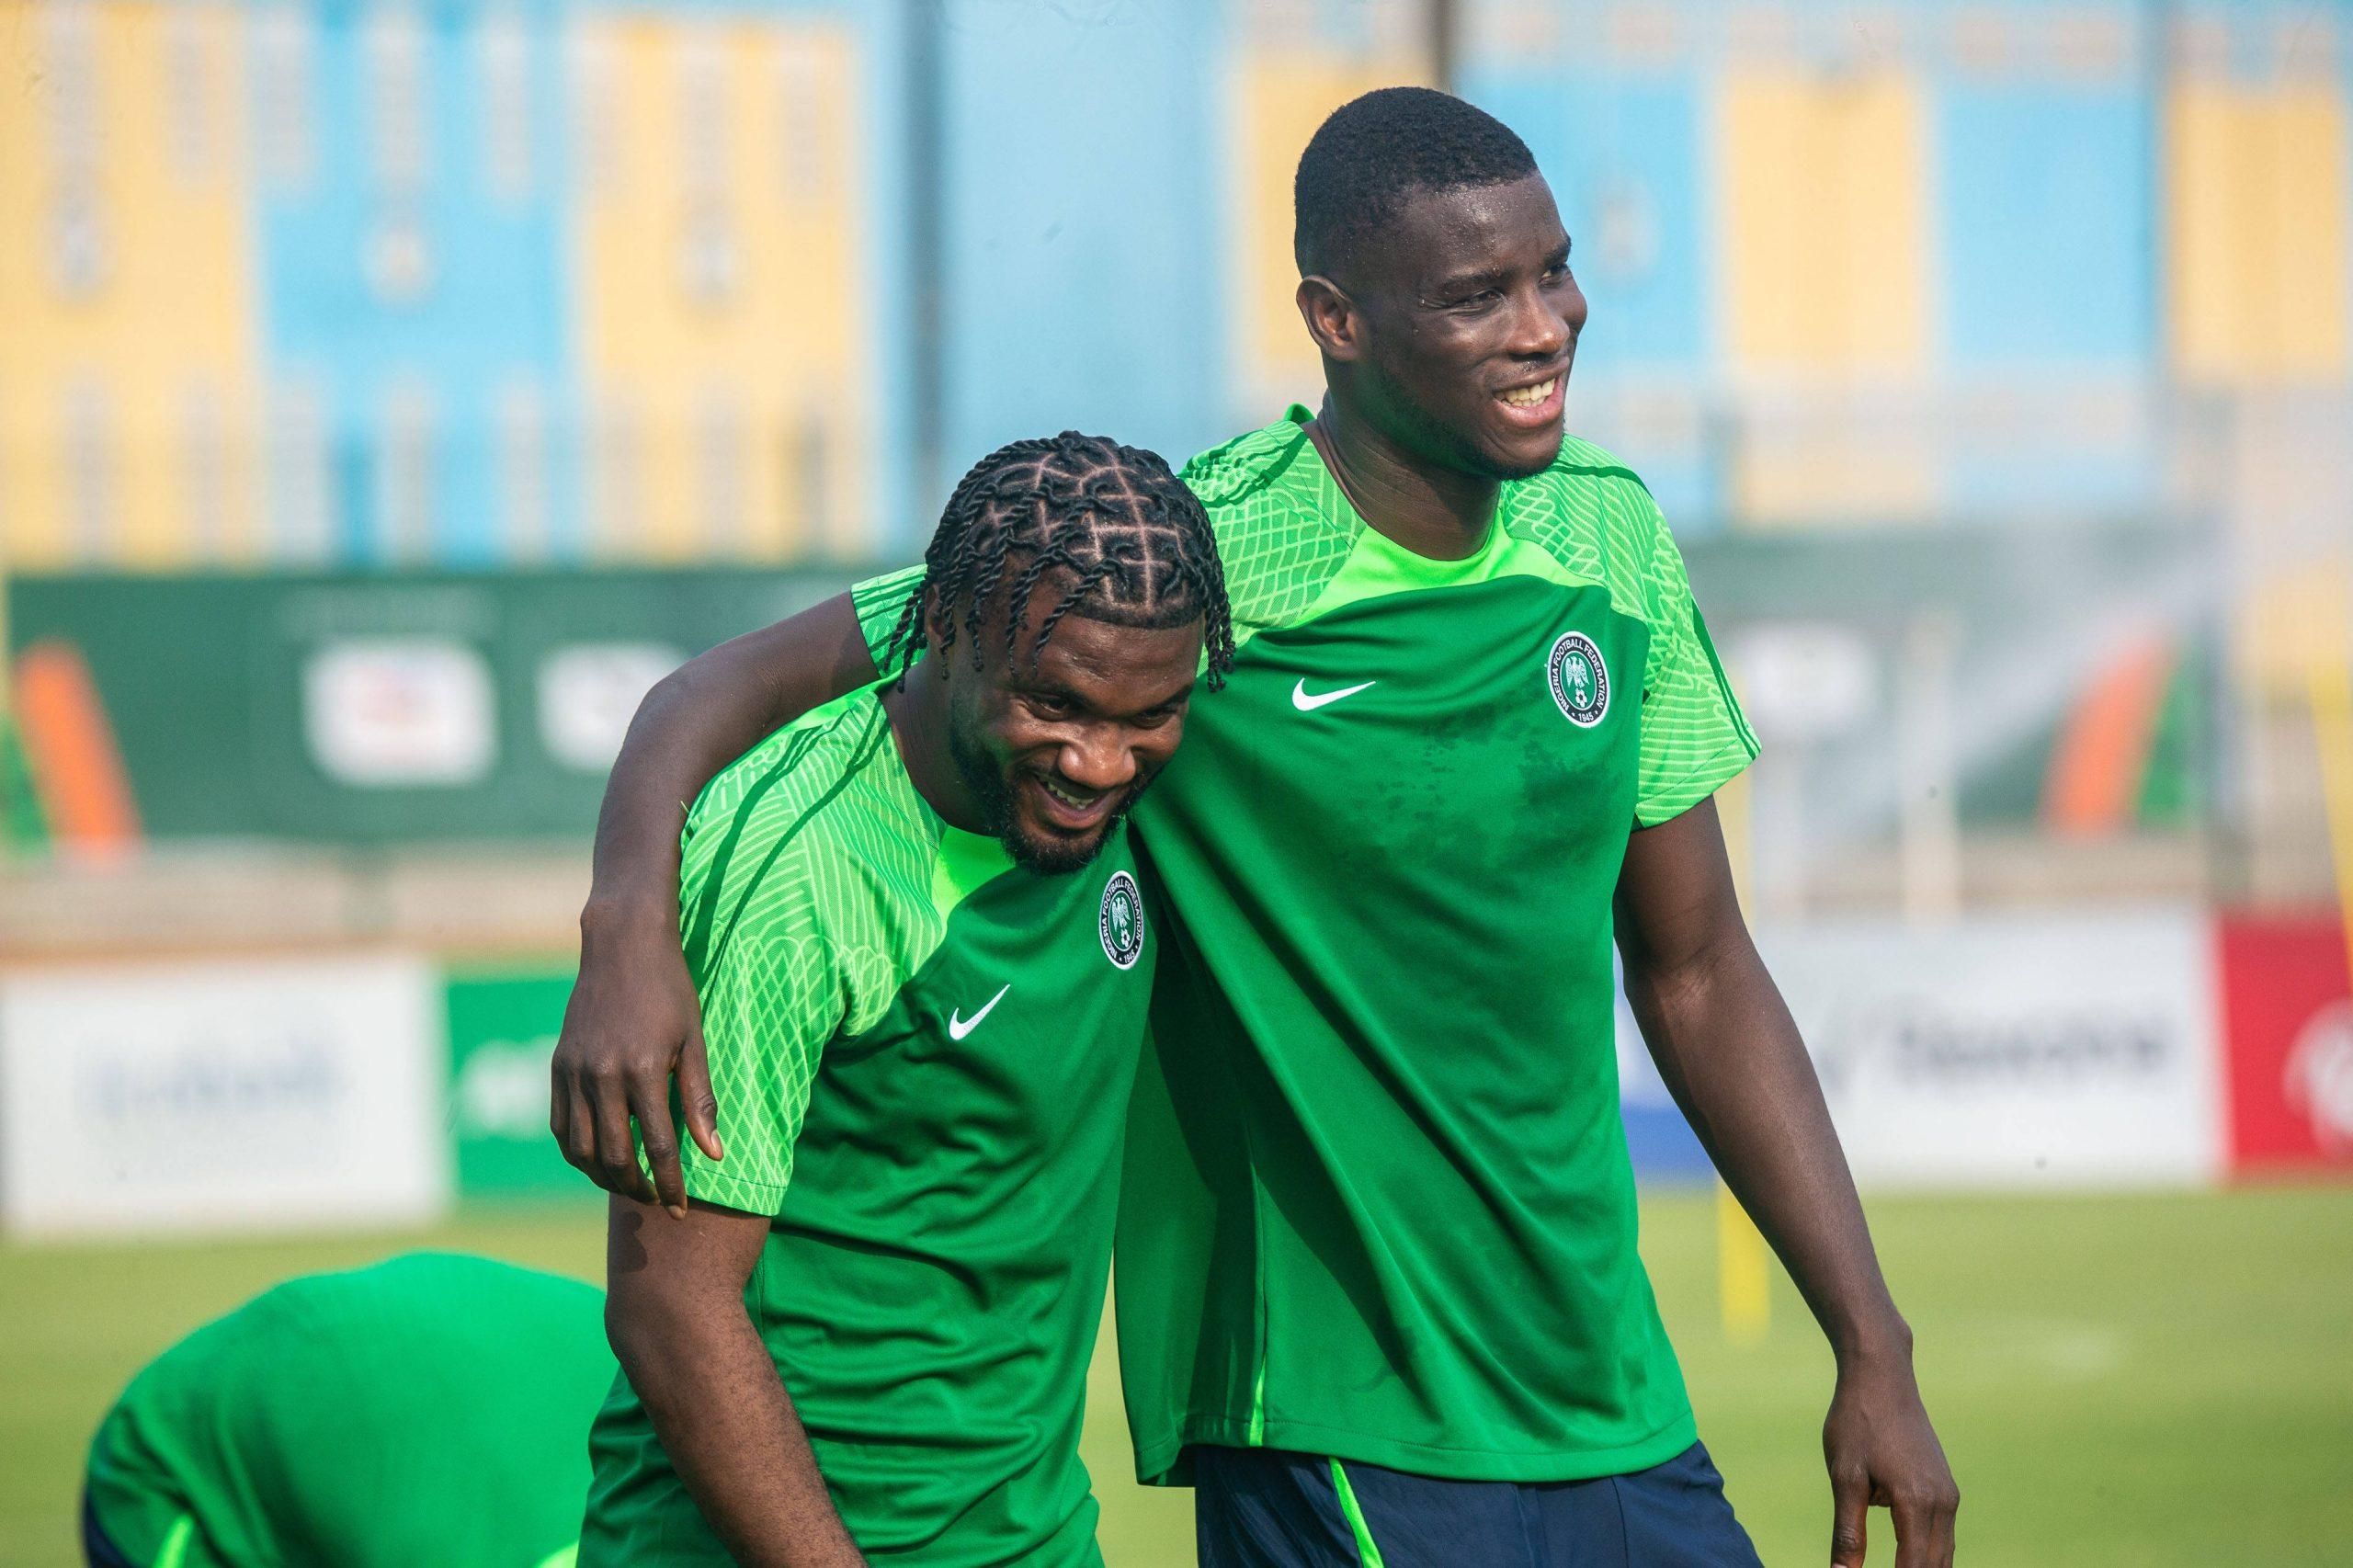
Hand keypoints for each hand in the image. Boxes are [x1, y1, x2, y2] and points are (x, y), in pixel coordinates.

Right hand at [550, 896, 720, 1215]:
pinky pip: (559, 1126)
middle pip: (615, 1156)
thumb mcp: (695, 1040)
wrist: (623, 946)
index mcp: (644, 1070)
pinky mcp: (558, 1067)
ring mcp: (574, 1072)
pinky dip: (576, 1153)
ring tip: (629, 1187)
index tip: (680, 1208)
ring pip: (581, 1149)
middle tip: (655, 1200)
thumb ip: (700, 1099)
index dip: (669, 1183)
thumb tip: (715, 1154)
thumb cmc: (670, 990)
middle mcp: (603, 1075)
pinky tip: (596, 1162)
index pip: (656, 1146)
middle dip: (637, 1188)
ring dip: (605, 1178)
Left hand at [1823, 1347, 1957, 1566]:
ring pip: (1943, 1554)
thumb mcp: (1845, 1477)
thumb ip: (1847, 1532)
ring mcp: (1949, 1494)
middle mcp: (1943, 1503)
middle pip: (1934, 1567)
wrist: (1882, 1376)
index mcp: (1917, 1503)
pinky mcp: (1946, 1486)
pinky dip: (1927, 1553)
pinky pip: (1943, 1534)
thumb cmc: (1857, 1422)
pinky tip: (1907, 1560)